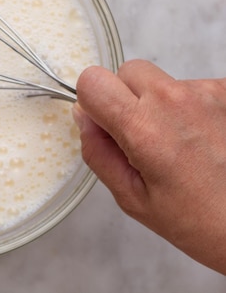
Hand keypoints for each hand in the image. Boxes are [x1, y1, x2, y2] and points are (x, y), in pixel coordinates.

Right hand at [73, 59, 225, 274]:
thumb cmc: (204, 221)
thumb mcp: (134, 199)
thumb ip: (99, 154)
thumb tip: (84, 119)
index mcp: (143, 129)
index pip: (92, 81)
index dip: (92, 100)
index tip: (103, 122)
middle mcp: (175, 101)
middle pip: (127, 71)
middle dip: (125, 97)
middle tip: (141, 135)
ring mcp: (207, 92)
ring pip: (161, 81)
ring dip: (161, 104)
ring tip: (180, 144)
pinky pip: (192, 88)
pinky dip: (190, 108)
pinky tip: (202, 139)